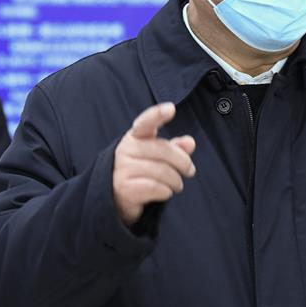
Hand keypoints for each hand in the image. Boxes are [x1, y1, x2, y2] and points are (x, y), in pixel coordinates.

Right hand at [113, 102, 195, 225]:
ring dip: (176, 181)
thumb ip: (174, 148)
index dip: (158, 115)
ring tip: (176, 185)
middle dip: (183, 163)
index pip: (146, 122)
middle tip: (190, 171)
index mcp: (135, 136)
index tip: (171, 109)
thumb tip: (190, 142)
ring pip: (162, 172)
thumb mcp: (156, 156)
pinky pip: (156, 188)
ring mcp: (122, 168)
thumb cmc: (140, 171)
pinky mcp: (124, 188)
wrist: (115, 198)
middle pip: (164, 150)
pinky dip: (166, 192)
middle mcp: (126, 149)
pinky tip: (165, 192)